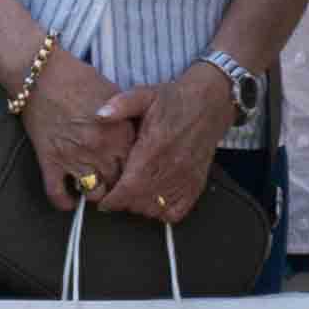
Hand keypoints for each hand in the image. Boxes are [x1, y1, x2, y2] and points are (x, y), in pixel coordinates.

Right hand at [14, 51, 126, 202]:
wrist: (41, 74)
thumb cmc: (77, 78)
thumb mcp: (114, 93)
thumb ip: (127, 118)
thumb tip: (136, 137)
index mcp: (120, 132)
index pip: (137, 164)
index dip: (136, 170)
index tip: (132, 171)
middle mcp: (101, 149)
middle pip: (118, 181)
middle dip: (118, 184)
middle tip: (114, 182)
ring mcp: (75, 157)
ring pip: (94, 193)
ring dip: (95, 193)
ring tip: (94, 187)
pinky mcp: (50, 161)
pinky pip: (58, 193)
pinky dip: (64, 201)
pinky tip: (70, 200)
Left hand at [95, 65, 227, 223]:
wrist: (209, 103)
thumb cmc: (174, 100)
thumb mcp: (144, 95)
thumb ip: (120, 104)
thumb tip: (99, 114)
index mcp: (154, 147)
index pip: (129, 186)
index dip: (113, 199)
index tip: (103, 201)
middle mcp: (170, 166)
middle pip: (139, 201)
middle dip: (122, 203)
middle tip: (115, 194)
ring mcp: (185, 178)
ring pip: (155, 209)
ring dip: (140, 207)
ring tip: (132, 195)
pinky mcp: (196, 184)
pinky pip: (177, 211)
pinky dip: (163, 213)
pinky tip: (154, 200)